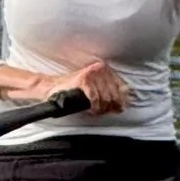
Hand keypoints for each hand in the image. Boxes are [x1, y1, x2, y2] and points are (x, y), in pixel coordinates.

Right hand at [0, 57, 130, 113]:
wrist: (53, 88)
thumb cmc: (75, 90)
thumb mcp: (96, 88)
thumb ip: (110, 92)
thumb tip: (125, 102)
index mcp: (105, 69)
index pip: (122, 87)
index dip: (121, 100)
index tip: (118, 109)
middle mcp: (100, 69)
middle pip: (114, 95)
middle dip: (110, 107)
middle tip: (101, 112)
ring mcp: (92, 73)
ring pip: (106, 98)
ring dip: (101, 109)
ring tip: (94, 110)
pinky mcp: (84, 80)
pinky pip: (95, 98)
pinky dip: (94, 107)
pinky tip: (90, 109)